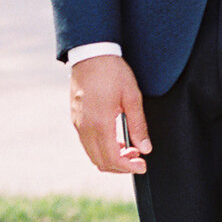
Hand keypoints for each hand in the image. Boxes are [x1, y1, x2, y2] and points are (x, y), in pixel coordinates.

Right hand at [69, 53, 151, 174]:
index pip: (112, 159)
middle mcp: (85, 127)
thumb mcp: (132, 96)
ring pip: (92, 154)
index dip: (129, 167)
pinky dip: (102, 148)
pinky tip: (116, 139)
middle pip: (100, 162)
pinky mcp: (76, 118)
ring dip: (111, 157)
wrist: (91, 53)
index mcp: (100, 124)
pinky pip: (87, 143)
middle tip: (138, 157)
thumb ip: (138, 125)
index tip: (143, 165)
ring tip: (129, 148)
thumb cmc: (113, 72)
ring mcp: (78, 124)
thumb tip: (145, 148)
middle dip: (121, 166)